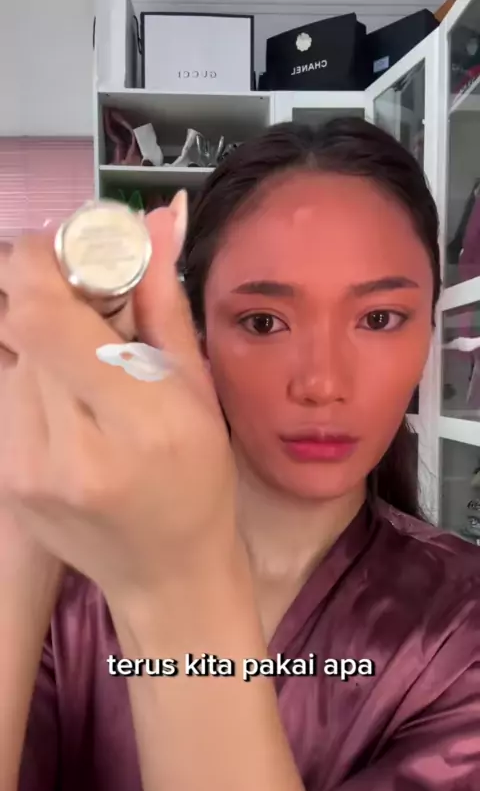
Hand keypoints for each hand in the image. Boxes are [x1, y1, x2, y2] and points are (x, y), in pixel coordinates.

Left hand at [0, 198, 235, 607]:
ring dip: (36, 343)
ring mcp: (24, 472)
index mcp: (135, 422)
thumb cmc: (199, 481)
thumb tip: (157, 216)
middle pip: (18, 329)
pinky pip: (3, 399)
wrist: (166, 574)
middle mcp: (68, 450)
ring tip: (82, 367)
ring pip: (5, 362)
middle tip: (85, 307)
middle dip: (46, 299)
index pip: (41, 314)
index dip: (37, 264)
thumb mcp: (197, 390)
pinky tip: (68, 404)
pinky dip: (28, 382)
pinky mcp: (4, 483)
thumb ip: (163, 302)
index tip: (62, 251)